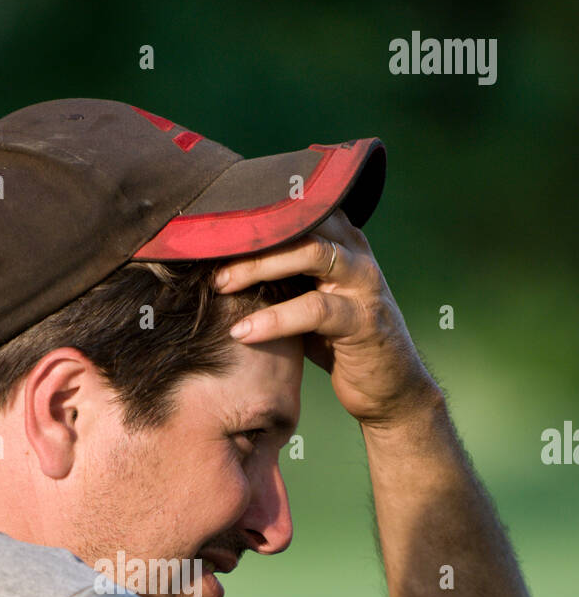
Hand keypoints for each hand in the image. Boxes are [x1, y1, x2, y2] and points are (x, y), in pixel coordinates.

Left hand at [215, 207, 439, 425]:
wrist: (388, 389)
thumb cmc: (339, 343)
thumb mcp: (308, 302)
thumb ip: (281, 278)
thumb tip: (222, 266)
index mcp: (340, 240)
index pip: (298, 207)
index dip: (256, 211)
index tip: (213, 224)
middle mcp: (355, 251)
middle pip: (300, 222)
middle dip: (250, 237)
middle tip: (207, 256)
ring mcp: (363, 282)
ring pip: (309, 254)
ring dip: (258, 268)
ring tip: (221, 286)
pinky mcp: (362, 320)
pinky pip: (314, 309)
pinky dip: (274, 319)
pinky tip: (243, 332)